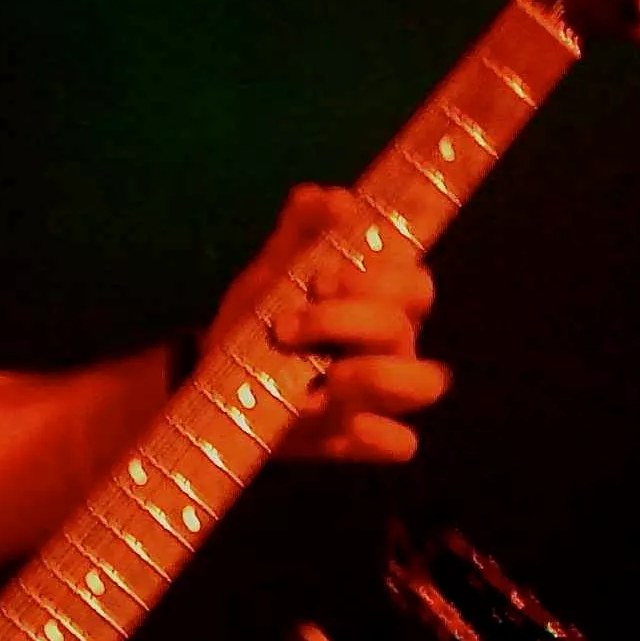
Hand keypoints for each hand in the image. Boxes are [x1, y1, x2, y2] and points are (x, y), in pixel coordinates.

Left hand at [207, 183, 448, 462]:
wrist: (214, 387)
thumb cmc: (257, 323)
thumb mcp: (269, 275)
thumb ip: (298, 232)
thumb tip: (328, 196)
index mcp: (379, 301)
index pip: (414, 282)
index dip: (374, 279)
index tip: (318, 280)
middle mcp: (393, 346)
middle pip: (406, 327)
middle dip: (347, 322)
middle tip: (288, 326)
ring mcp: (383, 395)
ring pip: (425, 384)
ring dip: (373, 377)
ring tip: (320, 380)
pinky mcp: (362, 437)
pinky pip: (398, 444)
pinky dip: (367, 435)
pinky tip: (321, 420)